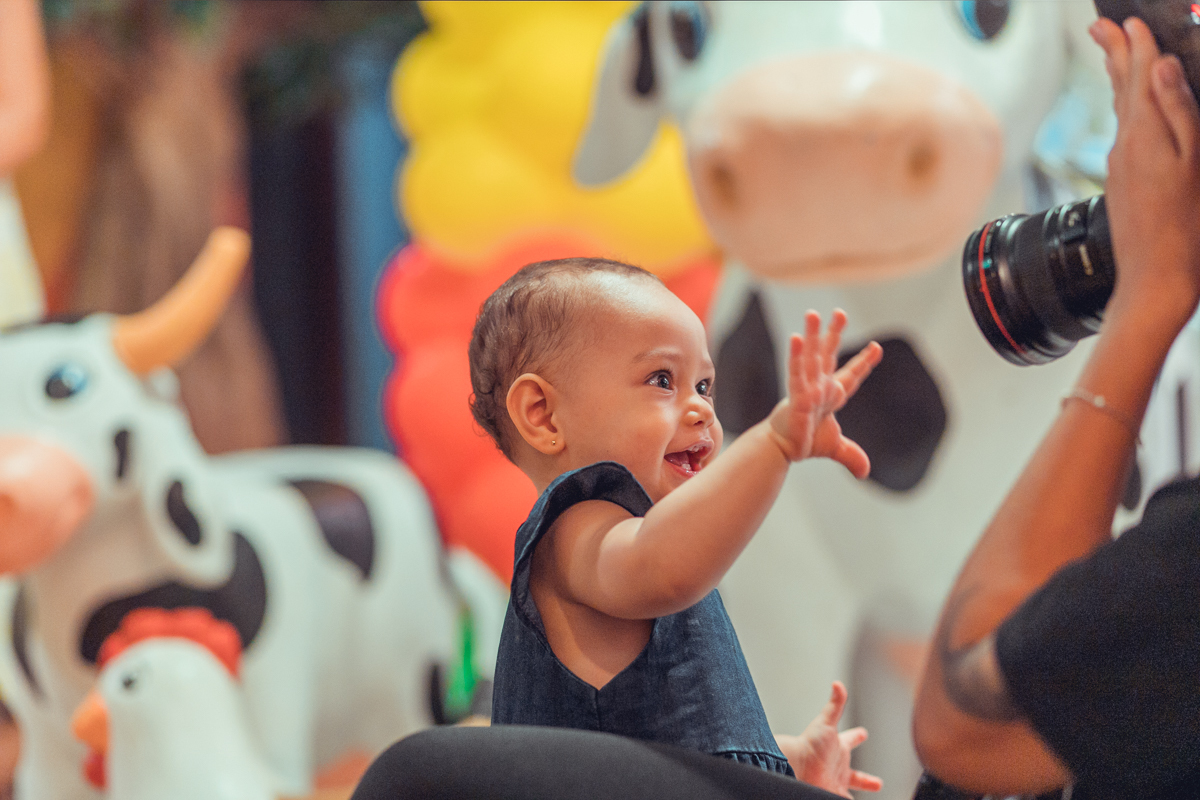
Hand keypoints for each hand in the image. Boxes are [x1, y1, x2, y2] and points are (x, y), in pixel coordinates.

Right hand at [766, 309, 881, 475]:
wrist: (783, 450)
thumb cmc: (805, 441)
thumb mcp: (834, 446)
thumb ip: (851, 455)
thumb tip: (864, 472)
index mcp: (830, 393)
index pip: (850, 374)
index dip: (864, 362)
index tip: (877, 348)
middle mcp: (819, 385)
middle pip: (829, 354)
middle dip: (834, 333)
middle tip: (840, 313)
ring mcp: (807, 387)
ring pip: (812, 357)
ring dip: (814, 334)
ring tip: (813, 313)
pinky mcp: (796, 395)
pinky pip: (797, 372)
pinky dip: (797, 355)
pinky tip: (798, 338)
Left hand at [776, 682, 882, 797]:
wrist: (795, 766)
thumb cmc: (808, 743)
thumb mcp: (825, 723)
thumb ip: (834, 704)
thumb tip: (837, 684)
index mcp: (838, 747)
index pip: (851, 739)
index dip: (857, 736)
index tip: (863, 732)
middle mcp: (837, 766)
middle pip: (856, 775)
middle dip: (866, 779)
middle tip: (876, 782)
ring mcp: (835, 781)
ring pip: (850, 790)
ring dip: (858, 794)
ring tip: (864, 798)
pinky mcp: (831, 793)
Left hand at [1091, 17, 1199, 333]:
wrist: (1156, 279)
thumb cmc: (1185, 226)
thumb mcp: (1193, 163)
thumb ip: (1176, 112)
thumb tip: (1158, 68)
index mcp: (1143, 135)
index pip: (1138, 78)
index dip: (1135, 46)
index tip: (1127, 19)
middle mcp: (1124, 147)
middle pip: (1121, 90)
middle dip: (1115, 55)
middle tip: (1101, 25)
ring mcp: (1120, 166)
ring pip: (1122, 111)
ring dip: (1118, 79)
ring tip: (1112, 54)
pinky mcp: (1122, 183)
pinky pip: (1126, 133)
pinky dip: (1126, 109)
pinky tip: (1129, 109)